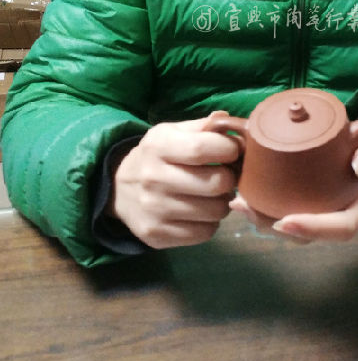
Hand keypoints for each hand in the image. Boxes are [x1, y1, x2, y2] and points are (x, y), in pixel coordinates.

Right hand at [107, 112, 242, 249]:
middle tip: (225, 176)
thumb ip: (205, 127)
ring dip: (222, 202)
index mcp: (159, 146)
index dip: (229, 149)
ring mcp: (154, 210)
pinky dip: (210, 223)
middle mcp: (153, 178)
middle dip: (230, 178)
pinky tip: (201, 212)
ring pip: (215, 211)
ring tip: (213, 194)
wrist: (120, 189)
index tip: (233, 151)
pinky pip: (205, 233)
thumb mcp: (173, 132)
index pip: (202, 148)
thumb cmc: (158, 156)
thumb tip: (234, 124)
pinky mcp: (157, 235)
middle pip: (216, 183)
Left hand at [229, 105, 357, 241]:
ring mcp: (332, 204)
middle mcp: (347, 209)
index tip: (285, 221)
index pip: (341, 227)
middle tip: (247, 207)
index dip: (313, 228)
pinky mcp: (319, 194)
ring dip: (267, 218)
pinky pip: (295, 206)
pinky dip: (270, 204)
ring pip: (300, 222)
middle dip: (276, 226)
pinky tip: (248, 194)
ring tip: (240, 202)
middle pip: (312, 232)